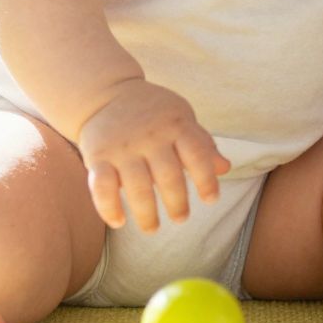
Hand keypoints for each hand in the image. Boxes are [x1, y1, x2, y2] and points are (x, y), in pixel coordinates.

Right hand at [76, 78, 230, 232]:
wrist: (106, 93)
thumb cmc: (152, 112)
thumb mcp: (180, 118)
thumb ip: (201, 143)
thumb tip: (225, 168)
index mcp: (175, 124)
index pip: (197, 154)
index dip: (206, 179)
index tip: (210, 200)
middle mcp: (150, 136)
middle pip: (169, 176)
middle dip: (177, 203)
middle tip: (181, 218)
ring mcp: (123, 148)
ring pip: (137, 187)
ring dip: (146, 214)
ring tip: (153, 228)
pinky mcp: (98, 157)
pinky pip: (102, 187)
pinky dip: (109, 208)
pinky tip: (118, 222)